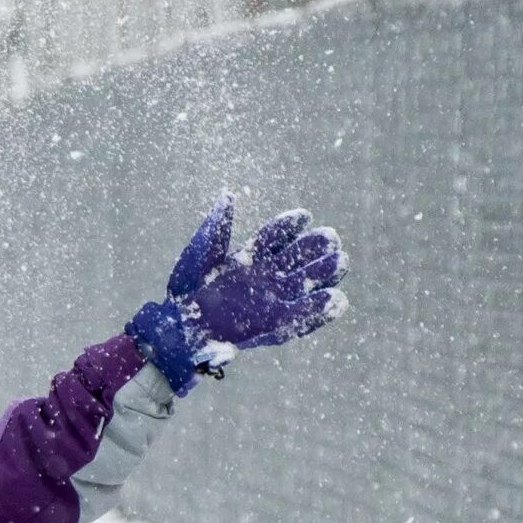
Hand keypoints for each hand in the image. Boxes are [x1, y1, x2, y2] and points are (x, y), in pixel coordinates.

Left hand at [126, 195, 343, 391]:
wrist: (183, 326)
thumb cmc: (187, 289)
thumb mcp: (200, 255)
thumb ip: (217, 228)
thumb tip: (228, 196)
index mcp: (249, 257)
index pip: (274, 237)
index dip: (289, 226)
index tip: (304, 216)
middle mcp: (265, 276)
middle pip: (297, 257)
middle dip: (315, 247)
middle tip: (331, 238)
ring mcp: (272, 299)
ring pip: (305, 283)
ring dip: (324, 273)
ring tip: (340, 261)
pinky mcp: (275, 324)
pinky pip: (302, 316)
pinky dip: (320, 310)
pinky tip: (338, 300)